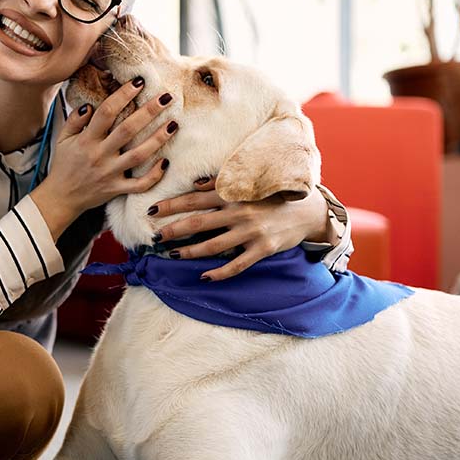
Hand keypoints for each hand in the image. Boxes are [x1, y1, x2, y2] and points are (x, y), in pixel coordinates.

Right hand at [32, 78, 175, 238]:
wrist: (60, 198)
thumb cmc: (64, 165)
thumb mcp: (62, 139)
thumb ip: (74, 120)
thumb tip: (91, 105)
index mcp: (86, 140)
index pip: (106, 112)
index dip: (123, 95)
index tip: (138, 82)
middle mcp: (99, 155)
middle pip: (127, 130)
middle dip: (148, 112)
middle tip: (167, 97)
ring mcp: (110, 173)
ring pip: (138, 155)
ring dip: (157, 139)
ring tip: (174, 124)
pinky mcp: (116, 189)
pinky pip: (139, 184)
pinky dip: (154, 175)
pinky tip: (166, 162)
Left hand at [149, 177, 331, 280]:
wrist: (308, 210)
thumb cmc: (272, 196)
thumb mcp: (248, 184)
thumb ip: (220, 183)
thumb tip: (194, 184)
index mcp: (233, 194)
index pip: (194, 199)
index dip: (171, 205)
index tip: (151, 211)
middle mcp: (239, 212)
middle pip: (198, 222)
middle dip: (173, 230)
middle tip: (155, 237)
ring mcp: (251, 232)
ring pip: (213, 246)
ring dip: (190, 252)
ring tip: (174, 254)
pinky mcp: (263, 249)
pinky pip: (236, 265)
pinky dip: (219, 273)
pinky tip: (203, 276)